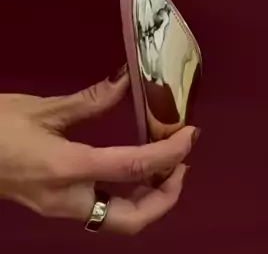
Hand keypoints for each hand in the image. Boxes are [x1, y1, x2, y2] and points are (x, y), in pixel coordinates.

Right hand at [0, 70, 197, 233]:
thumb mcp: (42, 109)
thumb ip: (90, 100)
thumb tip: (126, 79)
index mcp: (67, 168)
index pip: (133, 168)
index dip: (170, 154)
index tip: (191, 135)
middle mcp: (68, 199)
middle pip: (131, 220)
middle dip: (166, 197)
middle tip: (181, 162)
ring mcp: (60, 210)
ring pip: (117, 221)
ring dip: (149, 199)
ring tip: (164, 164)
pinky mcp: (55, 208)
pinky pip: (101, 211)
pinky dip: (126, 194)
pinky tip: (131, 168)